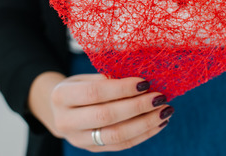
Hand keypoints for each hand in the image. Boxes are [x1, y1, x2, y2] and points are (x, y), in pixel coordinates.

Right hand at [31, 73, 172, 151]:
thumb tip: (141, 82)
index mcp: (61, 96)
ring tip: (164, 111)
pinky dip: (143, 134)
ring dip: (145, 123)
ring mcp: (79, 139)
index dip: (122, 88)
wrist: (61, 111)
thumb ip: (107, 78)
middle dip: (137, 107)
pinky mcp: (93, 150)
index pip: (94, 93)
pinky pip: (122, 145)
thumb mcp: (85, 77)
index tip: (145, 82)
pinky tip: (158, 123)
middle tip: (160, 97)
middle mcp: (66, 121)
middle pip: (106, 116)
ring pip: (116, 135)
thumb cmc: (79, 88)